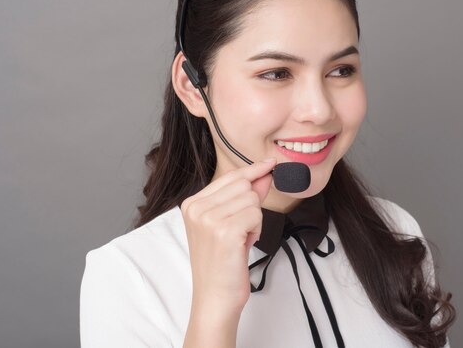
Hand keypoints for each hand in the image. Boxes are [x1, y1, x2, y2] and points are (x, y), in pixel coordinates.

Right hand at [181, 158, 276, 313]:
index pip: (230, 177)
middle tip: (240, 232)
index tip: (270, 164)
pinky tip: (243, 245)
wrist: (215, 298)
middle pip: (244, 185)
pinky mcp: (225, 230)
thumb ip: (245, 197)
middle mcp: (196, 207)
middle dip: (251, 207)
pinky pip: (257, 215)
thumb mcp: (230, 224)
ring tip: (239, 241)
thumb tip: (264, 173)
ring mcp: (208, 218)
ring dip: (255, 221)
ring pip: (252, 200)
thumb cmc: (222, 264)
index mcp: (192, 203)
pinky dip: (257, 231)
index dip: (253, 172)